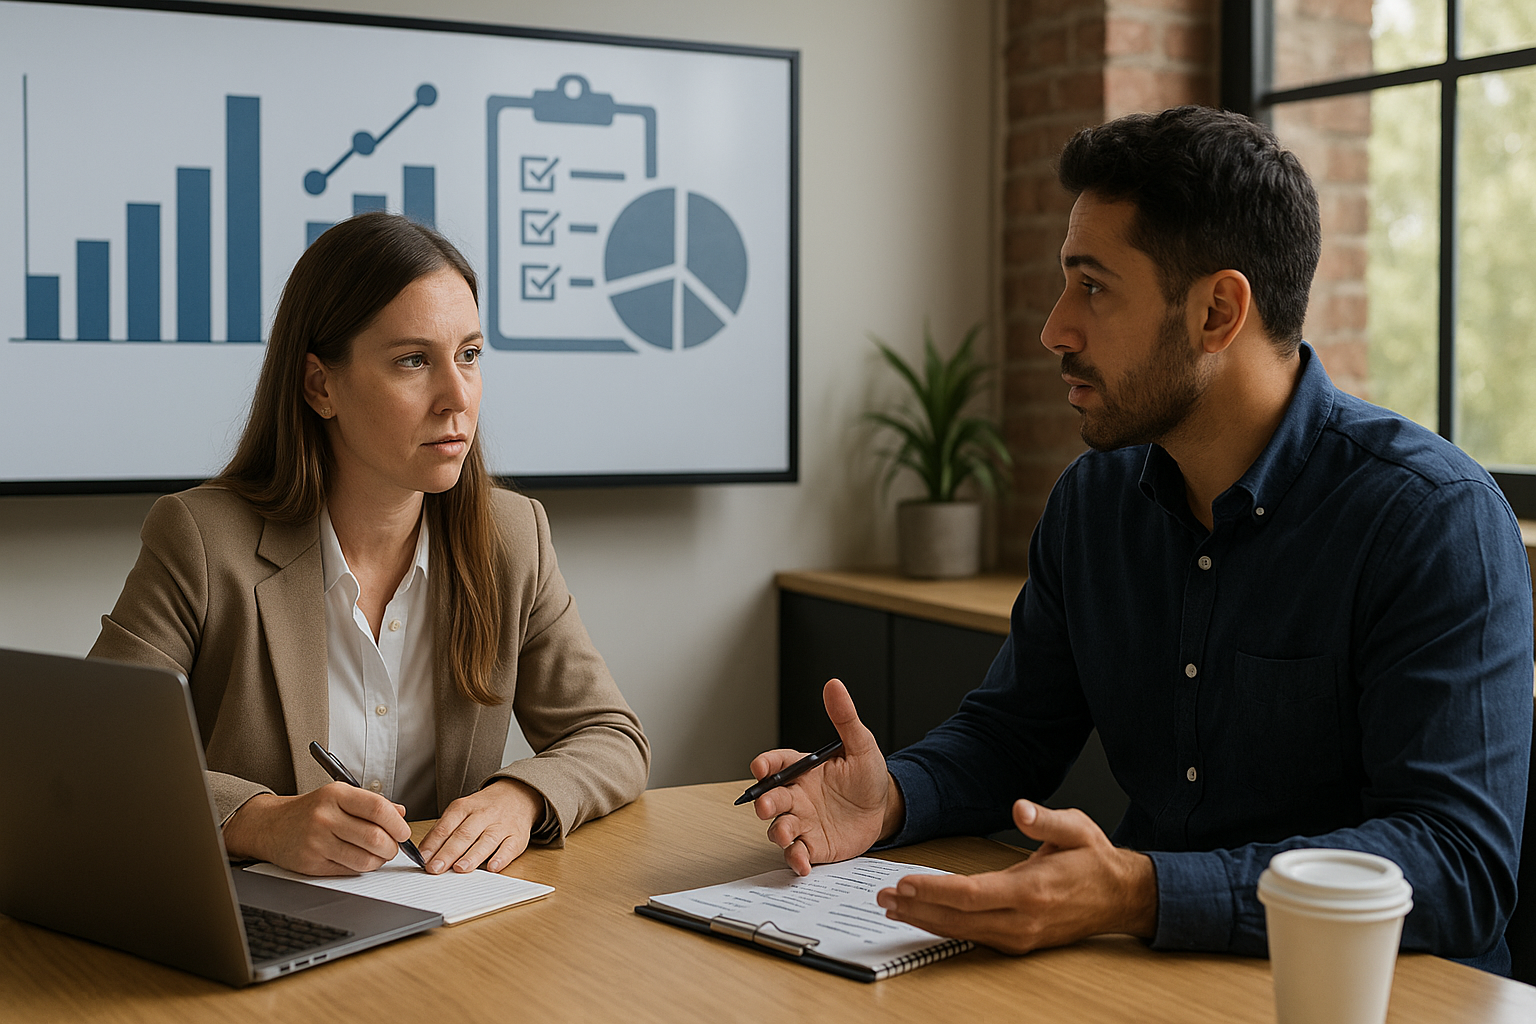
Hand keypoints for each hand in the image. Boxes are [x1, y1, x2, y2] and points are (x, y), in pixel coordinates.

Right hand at [222, 782, 410, 875]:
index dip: (398, 824)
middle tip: (393, 847)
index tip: (403, 832)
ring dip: (379, 861)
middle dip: (392, 847)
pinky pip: (348, 871)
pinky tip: (358, 859)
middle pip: (375, 837)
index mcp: (336, 794)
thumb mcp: (339, 796)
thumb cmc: (310, 810)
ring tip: (377, 854)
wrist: (270, 826)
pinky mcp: (311, 864)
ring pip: (365, 859)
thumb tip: (401, 814)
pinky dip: (361, 868)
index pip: (377, 809)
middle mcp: (325, 817)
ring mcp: (317, 842)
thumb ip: (371, 803)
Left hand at [419, 778, 543, 874]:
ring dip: (472, 856)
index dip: (433, 843)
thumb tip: (425, 854)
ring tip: (460, 868)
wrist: (518, 794)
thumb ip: (444, 830)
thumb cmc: (484, 808)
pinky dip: (502, 858)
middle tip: (435, 868)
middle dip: (448, 852)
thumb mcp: (462, 810)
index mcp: (465, 807)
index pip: (446, 826)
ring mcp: (502, 825)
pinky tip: (492, 867)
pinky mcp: (517, 836)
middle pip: (464, 834)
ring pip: (486, 840)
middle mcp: (483, 815)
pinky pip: (510, 847)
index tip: (422, 859)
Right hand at [749, 679, 902, 875]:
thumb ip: (845, 718)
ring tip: (786, 833)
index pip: (777, 764)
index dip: (766, 765)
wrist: (885, 809)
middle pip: (772, 799)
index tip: (760, 767)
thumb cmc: (868, 775)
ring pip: (779, 828)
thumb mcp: (861, 744)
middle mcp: (797, 797)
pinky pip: (797, 854)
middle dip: (765, 802)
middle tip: (766, 805)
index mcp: (803, 771)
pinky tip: (801, 863)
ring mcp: (803, 822)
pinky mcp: (813, 846)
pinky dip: (795, 860)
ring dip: (778, 831)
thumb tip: (834, 685)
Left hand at [875, 799, 1157, 953]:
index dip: (934, 890)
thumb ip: (1046, 819)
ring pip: (962, 932)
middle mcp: (1024, 920)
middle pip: (959, 919)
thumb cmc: (1094, 861)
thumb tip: (1020, 807)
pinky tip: (924, 918)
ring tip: (893, 908)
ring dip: (925, 920)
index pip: (971, 894)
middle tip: (883, 897)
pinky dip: (945, 928)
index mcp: (1034, 890)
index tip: (904, 882)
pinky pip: (974, 937)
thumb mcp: (1076, 828)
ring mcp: (1021, 937)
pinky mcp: (1019, 943)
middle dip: (917, 908)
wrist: (1121, 898)